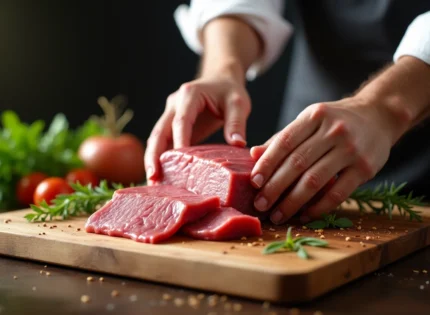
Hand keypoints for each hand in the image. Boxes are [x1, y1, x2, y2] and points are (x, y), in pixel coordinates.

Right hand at [144, 73, 250, 181]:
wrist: (221, 81)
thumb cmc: (230, 91)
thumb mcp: (238, 103)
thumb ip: (236, 122)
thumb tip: (237, 143)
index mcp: (190, 95)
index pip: (181, 121)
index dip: (179, 141)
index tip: (180, 163)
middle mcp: (174, 104)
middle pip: (159, 131)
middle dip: (154, 155)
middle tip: (153, 177)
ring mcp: (170, 114)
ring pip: (156, 138)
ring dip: (152, 159)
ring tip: (153, 182)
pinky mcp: (172, 126)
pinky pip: (163, 142)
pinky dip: (160, 158)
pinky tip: (161, 176)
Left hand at [249, 97, 394, 224]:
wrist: (378, 117)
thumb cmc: (334, 122)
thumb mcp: (308, 121)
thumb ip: (282, 139)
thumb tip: (253, 154)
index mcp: (314, 116)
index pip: (284, 142)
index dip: (266, 164)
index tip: (253, 182)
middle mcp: (333, 131)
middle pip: (297, 163)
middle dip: (275, 187)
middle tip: (260, 205)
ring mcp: (351, 150)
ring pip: (315, 181)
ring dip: (292, 202)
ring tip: (277, 215)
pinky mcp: (365, 168)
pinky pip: (337, 193)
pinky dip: (318, 207)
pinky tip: (303, 215)